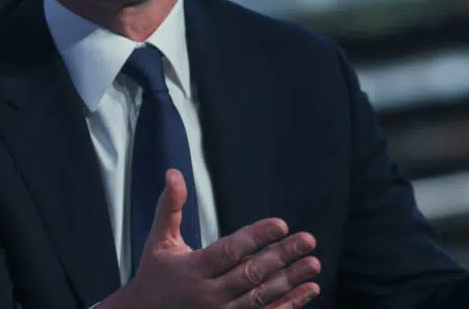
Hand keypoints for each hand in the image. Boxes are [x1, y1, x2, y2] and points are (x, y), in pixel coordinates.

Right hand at [102, 169, 320, 308]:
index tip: (281, 224)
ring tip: (314, 263)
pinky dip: (290, 304)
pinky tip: (310, 289)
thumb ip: (169, 206)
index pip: (230, 250)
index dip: (257, 237)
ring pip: (262, 297)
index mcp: (193, 269)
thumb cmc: (154, 275)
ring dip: (291, 281)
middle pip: (251, 273)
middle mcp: (208, 294)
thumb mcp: (159, 240)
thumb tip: (173, 172)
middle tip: (308, 240)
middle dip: (281, 256)